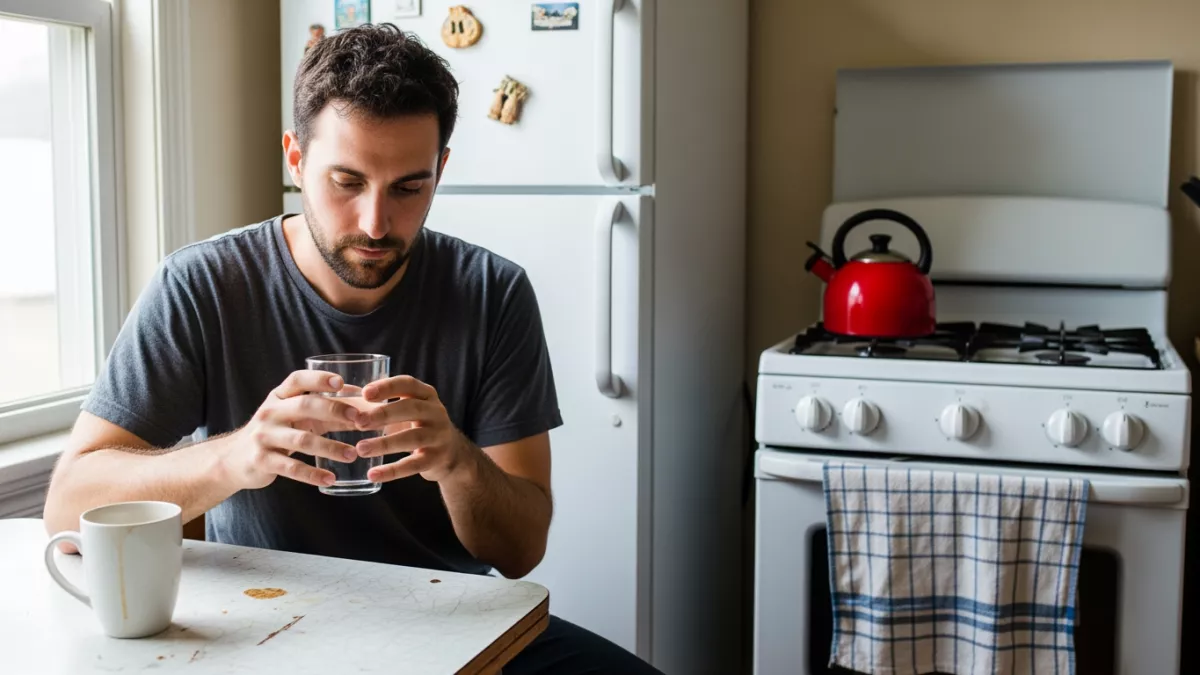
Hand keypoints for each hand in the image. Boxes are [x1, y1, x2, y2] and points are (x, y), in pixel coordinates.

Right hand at [223, 370, 363, 489]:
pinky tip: (331, 479)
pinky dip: (313, 474)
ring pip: (302, 440)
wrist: (234, 459)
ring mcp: (264, 436)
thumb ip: (325, 411)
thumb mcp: (294, 416)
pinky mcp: (261, 460)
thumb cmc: (276, 432)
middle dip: (334, 410)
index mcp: (279, 397)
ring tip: (353, 454)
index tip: (341, 383)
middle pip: (305, 406)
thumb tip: (364, 407)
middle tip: (359, 420)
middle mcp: (270, 412)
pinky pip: (291, 468)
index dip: (319, 379)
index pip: (297, 380)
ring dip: (331, 447)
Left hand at [353, 376, 468, 482]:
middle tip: (358, 422)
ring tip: (361, 449)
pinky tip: (372, 474)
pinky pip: (413, 465)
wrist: (450, 453)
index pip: (408, 384)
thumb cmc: (418, 426)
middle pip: (411, 409)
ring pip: (412, 438)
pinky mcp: (436, 459)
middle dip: (383, 414)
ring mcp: (439, 436)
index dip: (387, 387)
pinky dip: (392, 471)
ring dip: (385, 443)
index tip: (364, 393)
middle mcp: (436, 412)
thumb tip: (344, 397)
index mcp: (426, 394)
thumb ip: (384, 402)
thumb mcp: (409, 409)